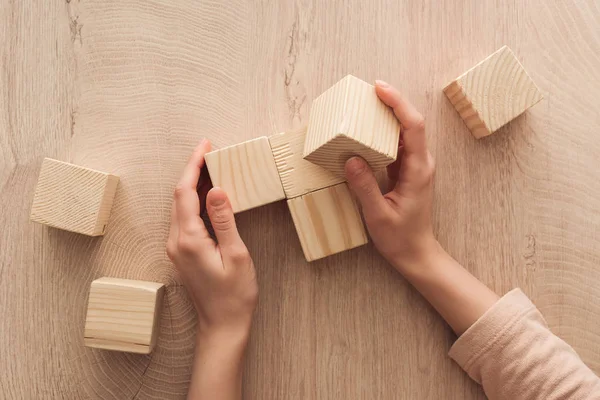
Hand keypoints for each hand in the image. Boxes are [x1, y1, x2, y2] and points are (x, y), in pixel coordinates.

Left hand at [167, 139, 257, 338]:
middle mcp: (175, 241)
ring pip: (179, 206)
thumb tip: (216, 189)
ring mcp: (175, 248)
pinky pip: (183, 218)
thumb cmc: (234, 295)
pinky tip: (207, 195)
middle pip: (179, 196)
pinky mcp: (180, 253)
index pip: (185, 192)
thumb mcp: (236, 254)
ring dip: (192, 185)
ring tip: (211, 167)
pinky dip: (193, 201)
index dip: (193, 165)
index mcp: (188, 239)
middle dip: (192, 170)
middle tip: (210, 151)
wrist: (222, 325)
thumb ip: (224, 220)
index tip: (205, 146)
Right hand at [345, 80, 438, 272]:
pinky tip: (368, 130)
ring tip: (366, 104)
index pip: (412, 127)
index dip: (397, 103)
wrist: (417, 253)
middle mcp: (420, 163)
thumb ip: (365, 187)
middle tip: (368, 90)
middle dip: (392, 102)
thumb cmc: (401, 238)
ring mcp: (415, 166)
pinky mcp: (407, 171)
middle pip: (410, 122)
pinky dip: (384, 133)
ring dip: (388, 115)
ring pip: (404, 131)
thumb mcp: (378, 215)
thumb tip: (351, 158)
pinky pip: (397, 144)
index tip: (379, 89)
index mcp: (417, 170)